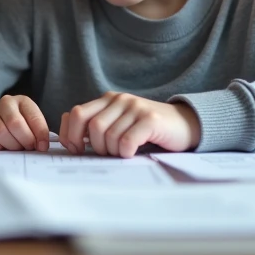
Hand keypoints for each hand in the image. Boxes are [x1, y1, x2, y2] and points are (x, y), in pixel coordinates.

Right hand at [0, 95, 50, 151]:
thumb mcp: (36, 126)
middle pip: (14, 123)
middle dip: (24, 140)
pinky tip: (2, 146)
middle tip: (28, 148)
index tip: (42, 147)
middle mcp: (5, 103)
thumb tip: (41, 146)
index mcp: (23, 101)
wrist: (7, 126)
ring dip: (10, 145)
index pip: (33, 117)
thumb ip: (41, 133)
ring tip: (16, 148)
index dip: (39, 135)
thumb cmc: (25, 127)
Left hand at [59, 92, 199, 157]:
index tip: (76, 149)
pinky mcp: (150, 119)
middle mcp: (119, 100)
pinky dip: (126, 152)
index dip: (70, 134)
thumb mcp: (119, 124)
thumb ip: (96, 126)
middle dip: (95, 147)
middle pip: (92, 127)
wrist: (185, 124)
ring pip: (108, 136)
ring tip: (123, 153)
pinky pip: (127, 141)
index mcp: (107, 100)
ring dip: (113, 152)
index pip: (76, 113)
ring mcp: (135, 107)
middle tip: (107, 154)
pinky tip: (133, 153)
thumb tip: (69, 140)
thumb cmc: (147, 130)